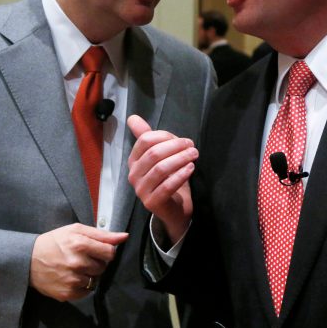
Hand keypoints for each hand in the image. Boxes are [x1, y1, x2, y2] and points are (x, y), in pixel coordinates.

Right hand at [30, 223, 127, 301]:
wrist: (28, 260)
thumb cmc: (54, 242)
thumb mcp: (76, 230)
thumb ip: (102, 234)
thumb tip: (124, 237)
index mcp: (80, 244)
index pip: (110, 252)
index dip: (105, 251)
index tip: (97, 250)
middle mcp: (77, 263)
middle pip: (103, 267)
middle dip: (96, 262)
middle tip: (82, 257)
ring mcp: (72, 280)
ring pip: (96, 280)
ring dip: (89, 274)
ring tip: (74, 267)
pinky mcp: (68, 293)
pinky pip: (87, 291)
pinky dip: (81, 285)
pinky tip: (70, 277)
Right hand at [127, 115, 195, 245]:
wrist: (173, 210)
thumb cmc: (167, 179)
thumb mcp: (159, 157)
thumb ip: (148, 137)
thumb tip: (132, 117)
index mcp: (133, 160)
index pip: (145, 140)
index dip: (165, 136)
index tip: (183, 140)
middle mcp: (133, 175)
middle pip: (153, 153)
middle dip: (175, 147)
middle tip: (192, 146)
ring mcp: (141, 190)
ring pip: (160, 169)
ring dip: (180, 159)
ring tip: (194, 155)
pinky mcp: (152, 202)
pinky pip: (167, 186)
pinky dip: (181, 175)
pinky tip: (191, 168)